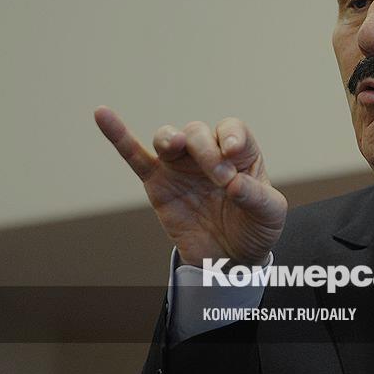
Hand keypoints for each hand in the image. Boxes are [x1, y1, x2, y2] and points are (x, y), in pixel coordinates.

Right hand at [94, 106, 286, 266]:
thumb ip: (256, 196)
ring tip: (175, 146)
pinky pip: (134, 156)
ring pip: (168, 138)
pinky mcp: (157, 183)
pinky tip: (103, 114)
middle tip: (220, 180)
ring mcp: (181, 166)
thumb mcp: (270, 214)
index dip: (231, 137)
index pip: (232, 129)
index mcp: (239, 153)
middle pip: (199, 133)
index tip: (233, 155)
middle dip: (208, 151)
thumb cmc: (254, 228)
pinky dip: (118, 135)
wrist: (231, 259)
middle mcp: (208, 153)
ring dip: (171, 138)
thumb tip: (234, 185)